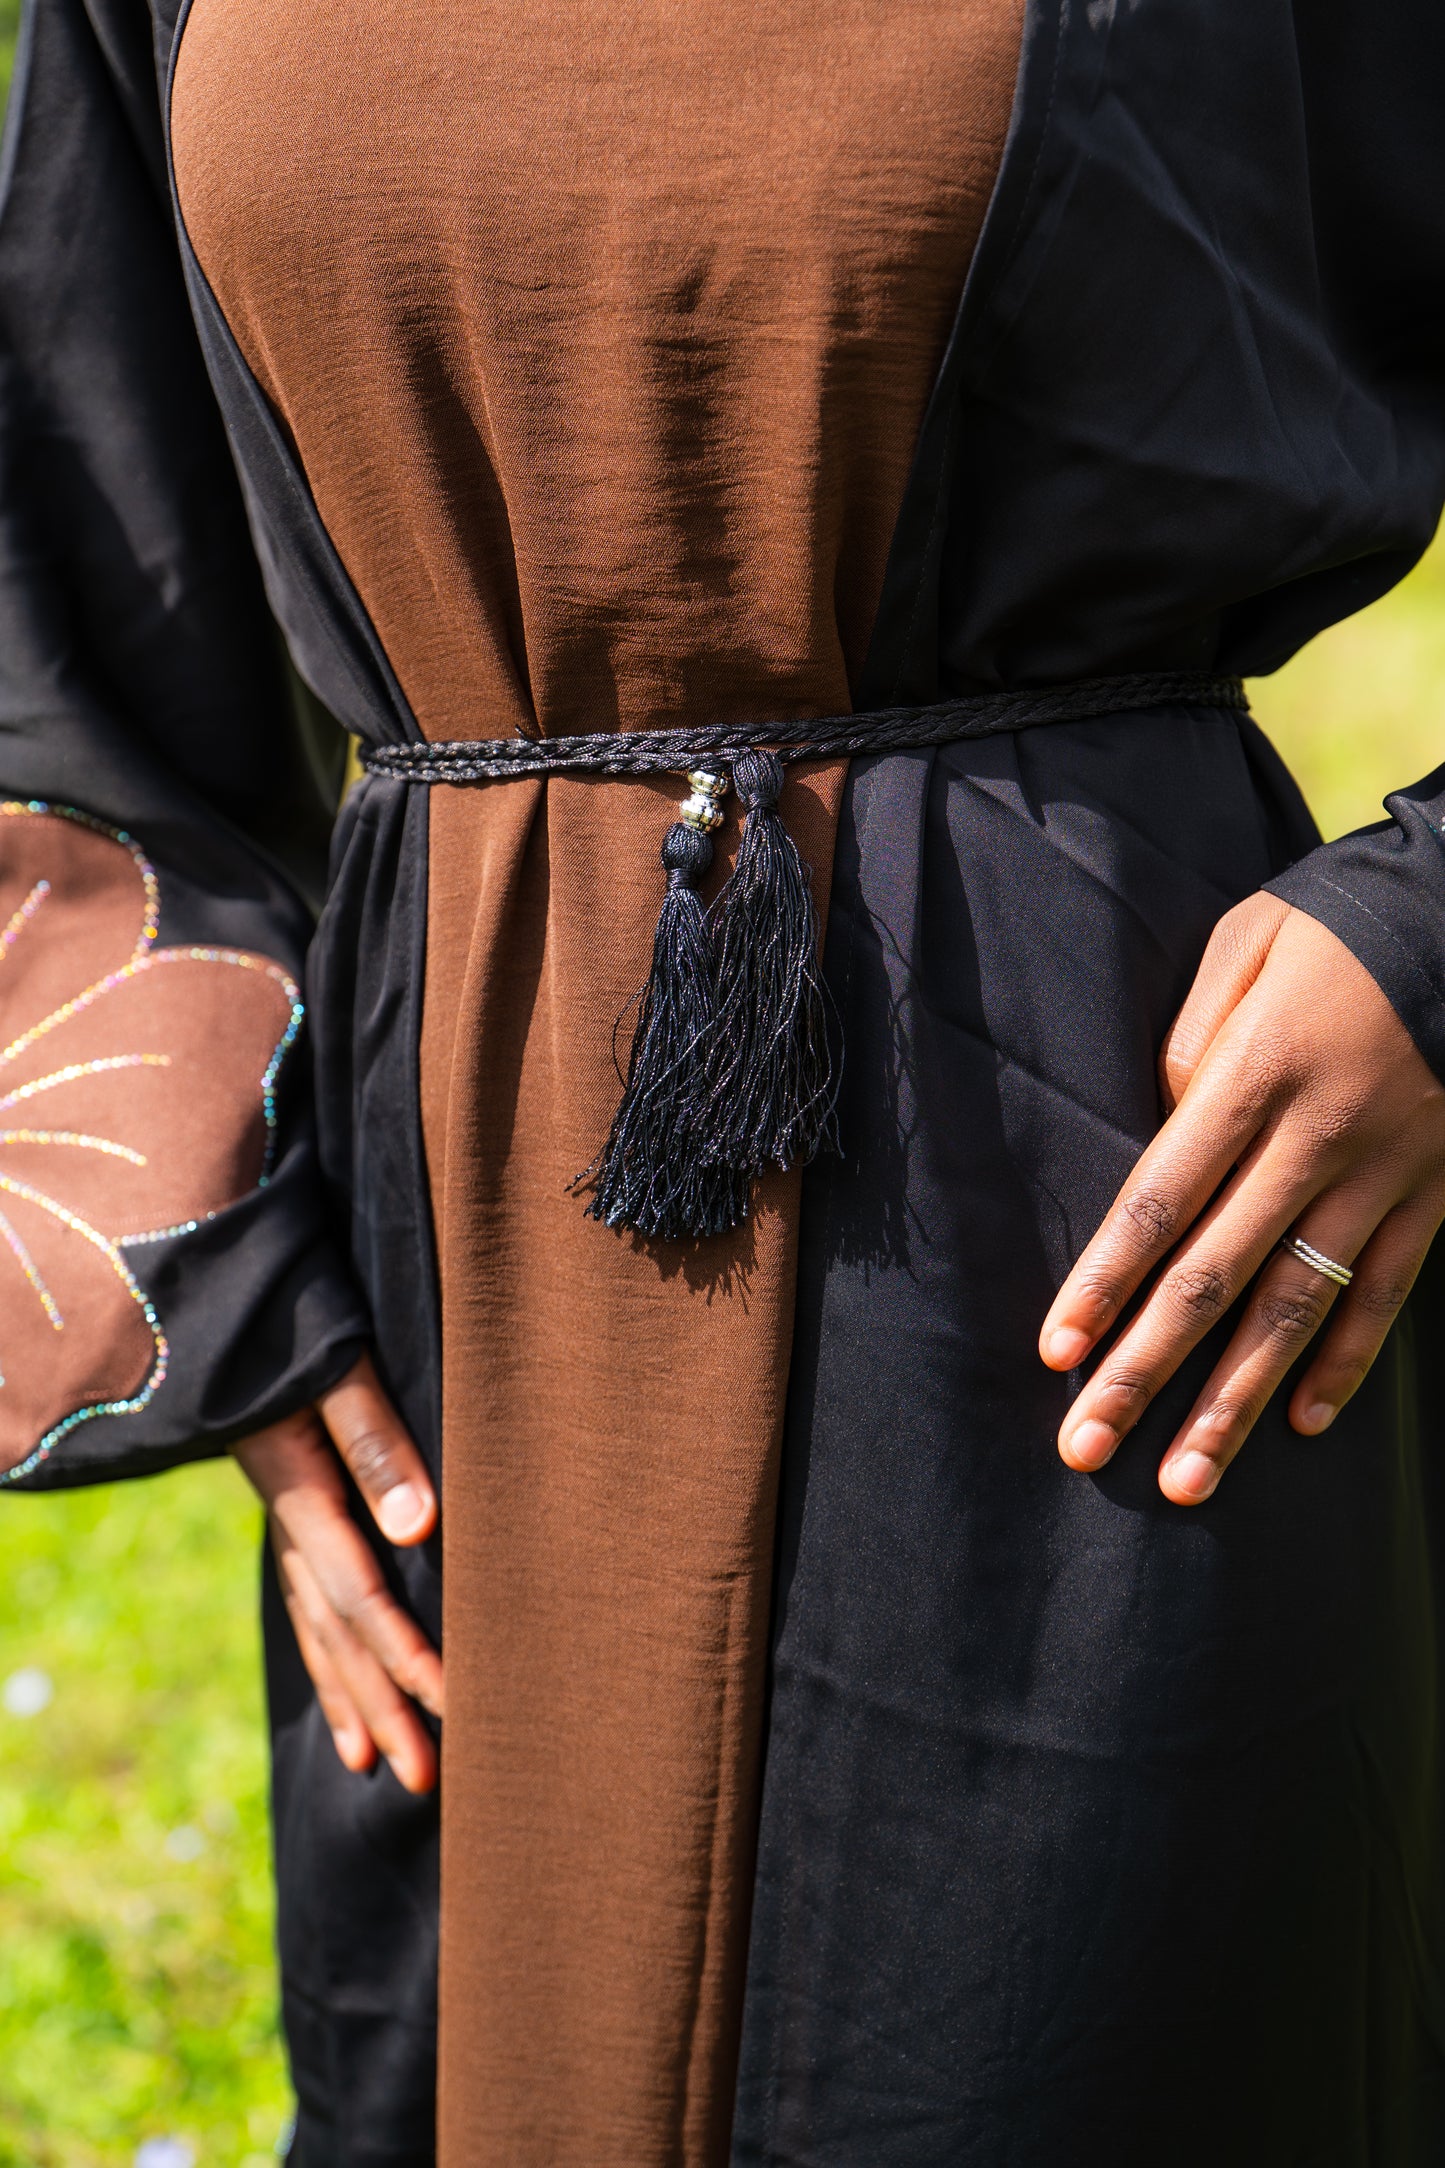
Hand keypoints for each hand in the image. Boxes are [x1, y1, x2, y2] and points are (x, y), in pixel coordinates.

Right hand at [235, 1353, 442, 1790]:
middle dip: (383, 1706)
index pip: (361, 1594)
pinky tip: (341, 1689)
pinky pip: (306, 1600)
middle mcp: (290, 1520)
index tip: (452, 1705)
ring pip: (318, 1629)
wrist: (223, 1299)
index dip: (407, 1653)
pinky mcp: (292, 1506)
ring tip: (374, 1765)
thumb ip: (376, 1444)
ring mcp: (285, 1520)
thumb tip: (422, 1527)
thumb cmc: (292, 1323)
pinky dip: (326, 1653)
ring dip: (352, 1696)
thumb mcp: (337, 1371)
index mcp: (302, 1492)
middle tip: (425, 1779)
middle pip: (339, 1633)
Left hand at [1039, 895, 1444, 1503]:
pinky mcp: (1434, 1194)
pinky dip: (1346, 1363)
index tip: (1057, 1348)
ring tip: (1187, 1481)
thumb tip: (1162, 1122)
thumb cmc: (1339, 926)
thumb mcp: (1249, 944)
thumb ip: (1189, 1037)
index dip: (1105, 1278)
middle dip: (1145, 1368)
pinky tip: (1303, 1426)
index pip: (1162, 1196)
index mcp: (1257, 1071)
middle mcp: (1318, 1137)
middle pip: (1215, 1273)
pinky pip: (1384, 1294)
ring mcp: (1384, 1175)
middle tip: (1086, 1445)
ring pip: (1297, 1308)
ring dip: (1236, 1401)